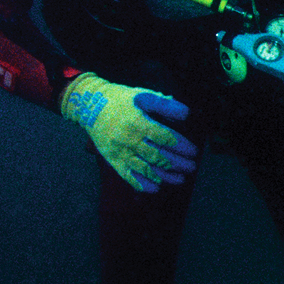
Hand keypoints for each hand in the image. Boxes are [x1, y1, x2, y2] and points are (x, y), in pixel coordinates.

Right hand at [60, 73, 198, 191]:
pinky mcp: (112, 159)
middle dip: (177, 163)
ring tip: (180, 179)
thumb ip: (164, 104)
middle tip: (192, 167)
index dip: (181, 145)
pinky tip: (155, 188)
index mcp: (138, 122)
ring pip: (145, 168)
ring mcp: (120, 151)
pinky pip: (127, 175)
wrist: (89, 106)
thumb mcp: (143, 95)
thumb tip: (186, 114)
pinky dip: (141, 184)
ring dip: (164, 176)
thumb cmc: (121, 99)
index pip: (164, 137)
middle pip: (157, 155)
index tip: (194, 151)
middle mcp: (129, 139)